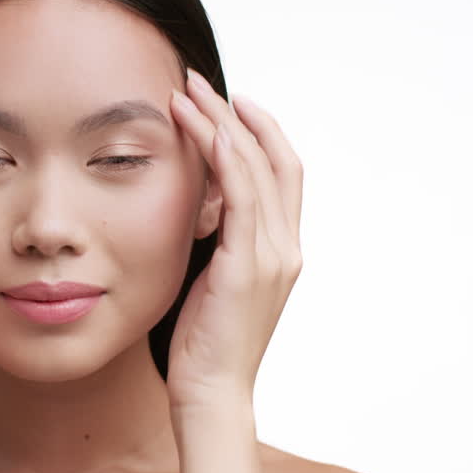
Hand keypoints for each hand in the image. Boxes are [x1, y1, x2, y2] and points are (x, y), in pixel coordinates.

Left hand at [164, 68, 304, 409]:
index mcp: (283, 248)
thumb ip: (218, 237)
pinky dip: (229, 160)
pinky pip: (244, 200)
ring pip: (256, 170)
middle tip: (199, 81)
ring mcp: (272, 257)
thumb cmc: (204, 340)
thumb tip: (198, 200)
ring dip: (220, 124)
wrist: (212, 391)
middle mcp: (286, 247)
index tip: (226, 99)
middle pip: (274, 158)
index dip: (260, 129)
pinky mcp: (247, 268)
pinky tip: (208, 132)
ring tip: (185, 94)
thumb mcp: (214, 277)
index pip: (282, 171)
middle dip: (236, 113)